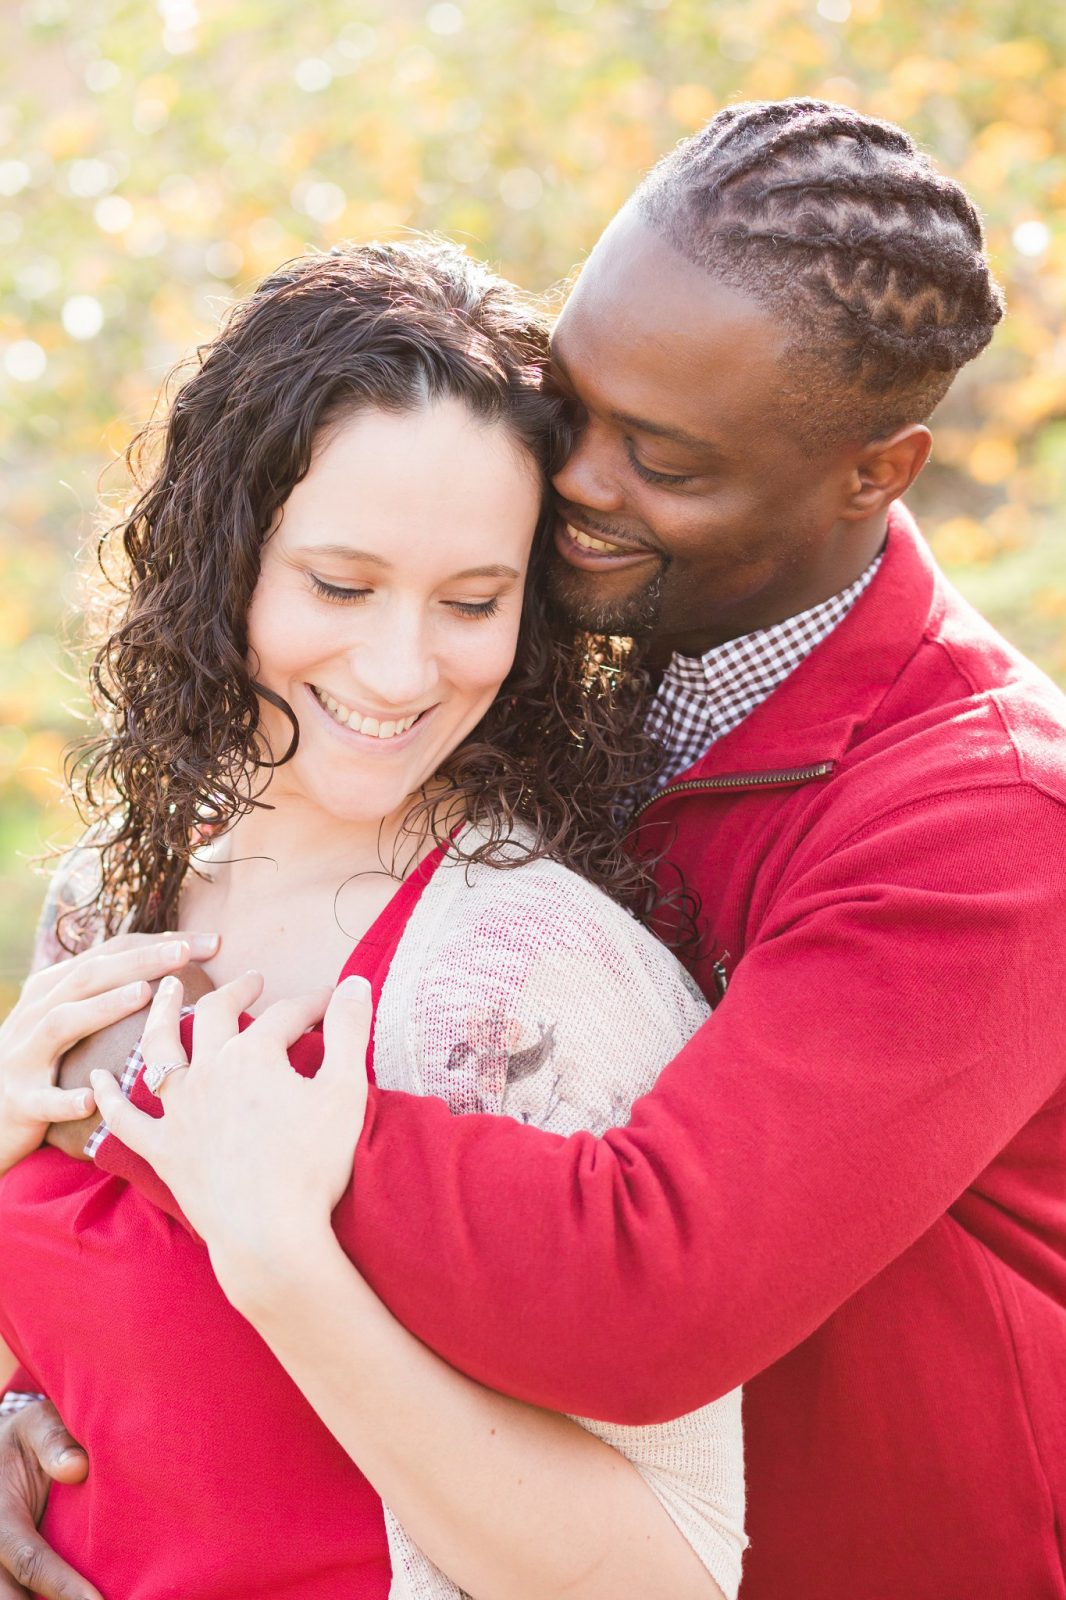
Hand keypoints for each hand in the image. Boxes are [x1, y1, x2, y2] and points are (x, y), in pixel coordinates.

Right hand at [0, 933, 216, 1177]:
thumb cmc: (46, 1064)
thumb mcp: (72, 1020)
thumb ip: (112, 993)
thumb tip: (182, 971)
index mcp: (55, 989)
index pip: (111, 954)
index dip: (159, 944)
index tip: (211, 941)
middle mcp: (37, 1014)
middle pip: (89, 976)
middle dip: (139, 961)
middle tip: (184, 954)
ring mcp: (23, 1056)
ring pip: (62, 1023)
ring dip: (103, 1007)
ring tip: (144, 996)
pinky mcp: (19, 1101)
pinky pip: (42, 1100)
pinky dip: (65, 1099)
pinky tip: (91, 1100)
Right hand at [0, 1399, 102, 1599]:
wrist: (5, 1453)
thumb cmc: (27, 1439)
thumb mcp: (36, 1425)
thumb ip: (54, 1441)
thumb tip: (78, 1467)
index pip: (29, 1561)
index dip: (61, 1586)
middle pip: (14, 1598)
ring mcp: (2, 1565)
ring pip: (18, 1599)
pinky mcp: (13, 1571)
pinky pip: (27, 1593)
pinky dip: (52, 1596)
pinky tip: (85, 1598)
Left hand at [91, 971, 372, 1310]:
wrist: (269, 1236)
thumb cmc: (313, 1165)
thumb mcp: (345, 1091)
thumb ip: (348, 1030)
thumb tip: (355, 982)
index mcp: (254, 1054)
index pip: (286, 1013)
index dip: (313, 1003)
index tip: (331, 1002)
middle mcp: (209, 1071)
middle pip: (217, 1014)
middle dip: (237, 992)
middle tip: (252, 982)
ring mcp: (180, 1111)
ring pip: (160, 1049)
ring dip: (162, 1014)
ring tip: (166, 991)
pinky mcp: (163, 1150)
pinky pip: (124, 1119)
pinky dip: (108, 1096)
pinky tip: (96, 1078)